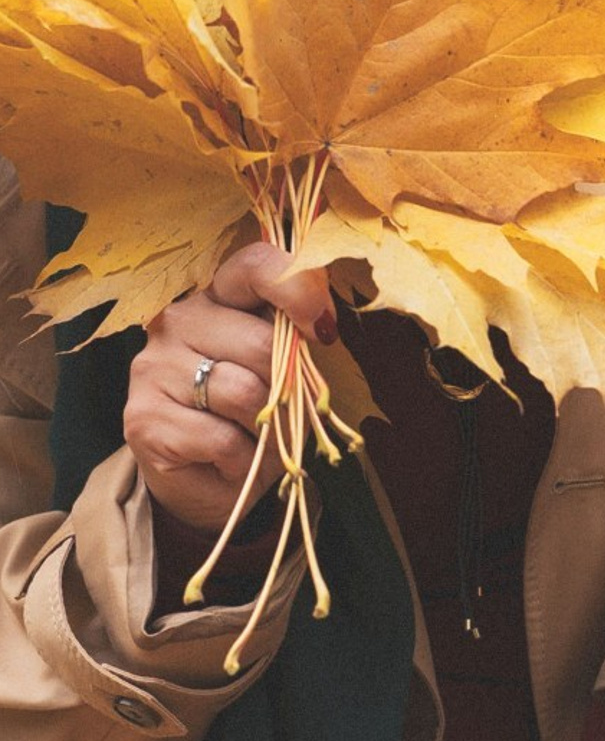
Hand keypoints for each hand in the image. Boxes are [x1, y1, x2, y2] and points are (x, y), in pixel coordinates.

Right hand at [123, 242, 334, 532]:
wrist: (204, 475)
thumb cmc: (253, 410)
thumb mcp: (281, 367)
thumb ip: (295, 339)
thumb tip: (322, 327)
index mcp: (219, 295)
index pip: (255, 266)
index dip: (299, 289)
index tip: (324, 330)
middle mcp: (178, 320)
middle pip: (262, 344)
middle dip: (287, 388)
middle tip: (284, 412)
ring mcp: (154, 367)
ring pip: (245, 394)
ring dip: (268, 428)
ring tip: (257, 437)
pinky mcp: (143, 419)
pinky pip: (223, 440)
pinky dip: (244, 460)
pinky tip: (231, 460)